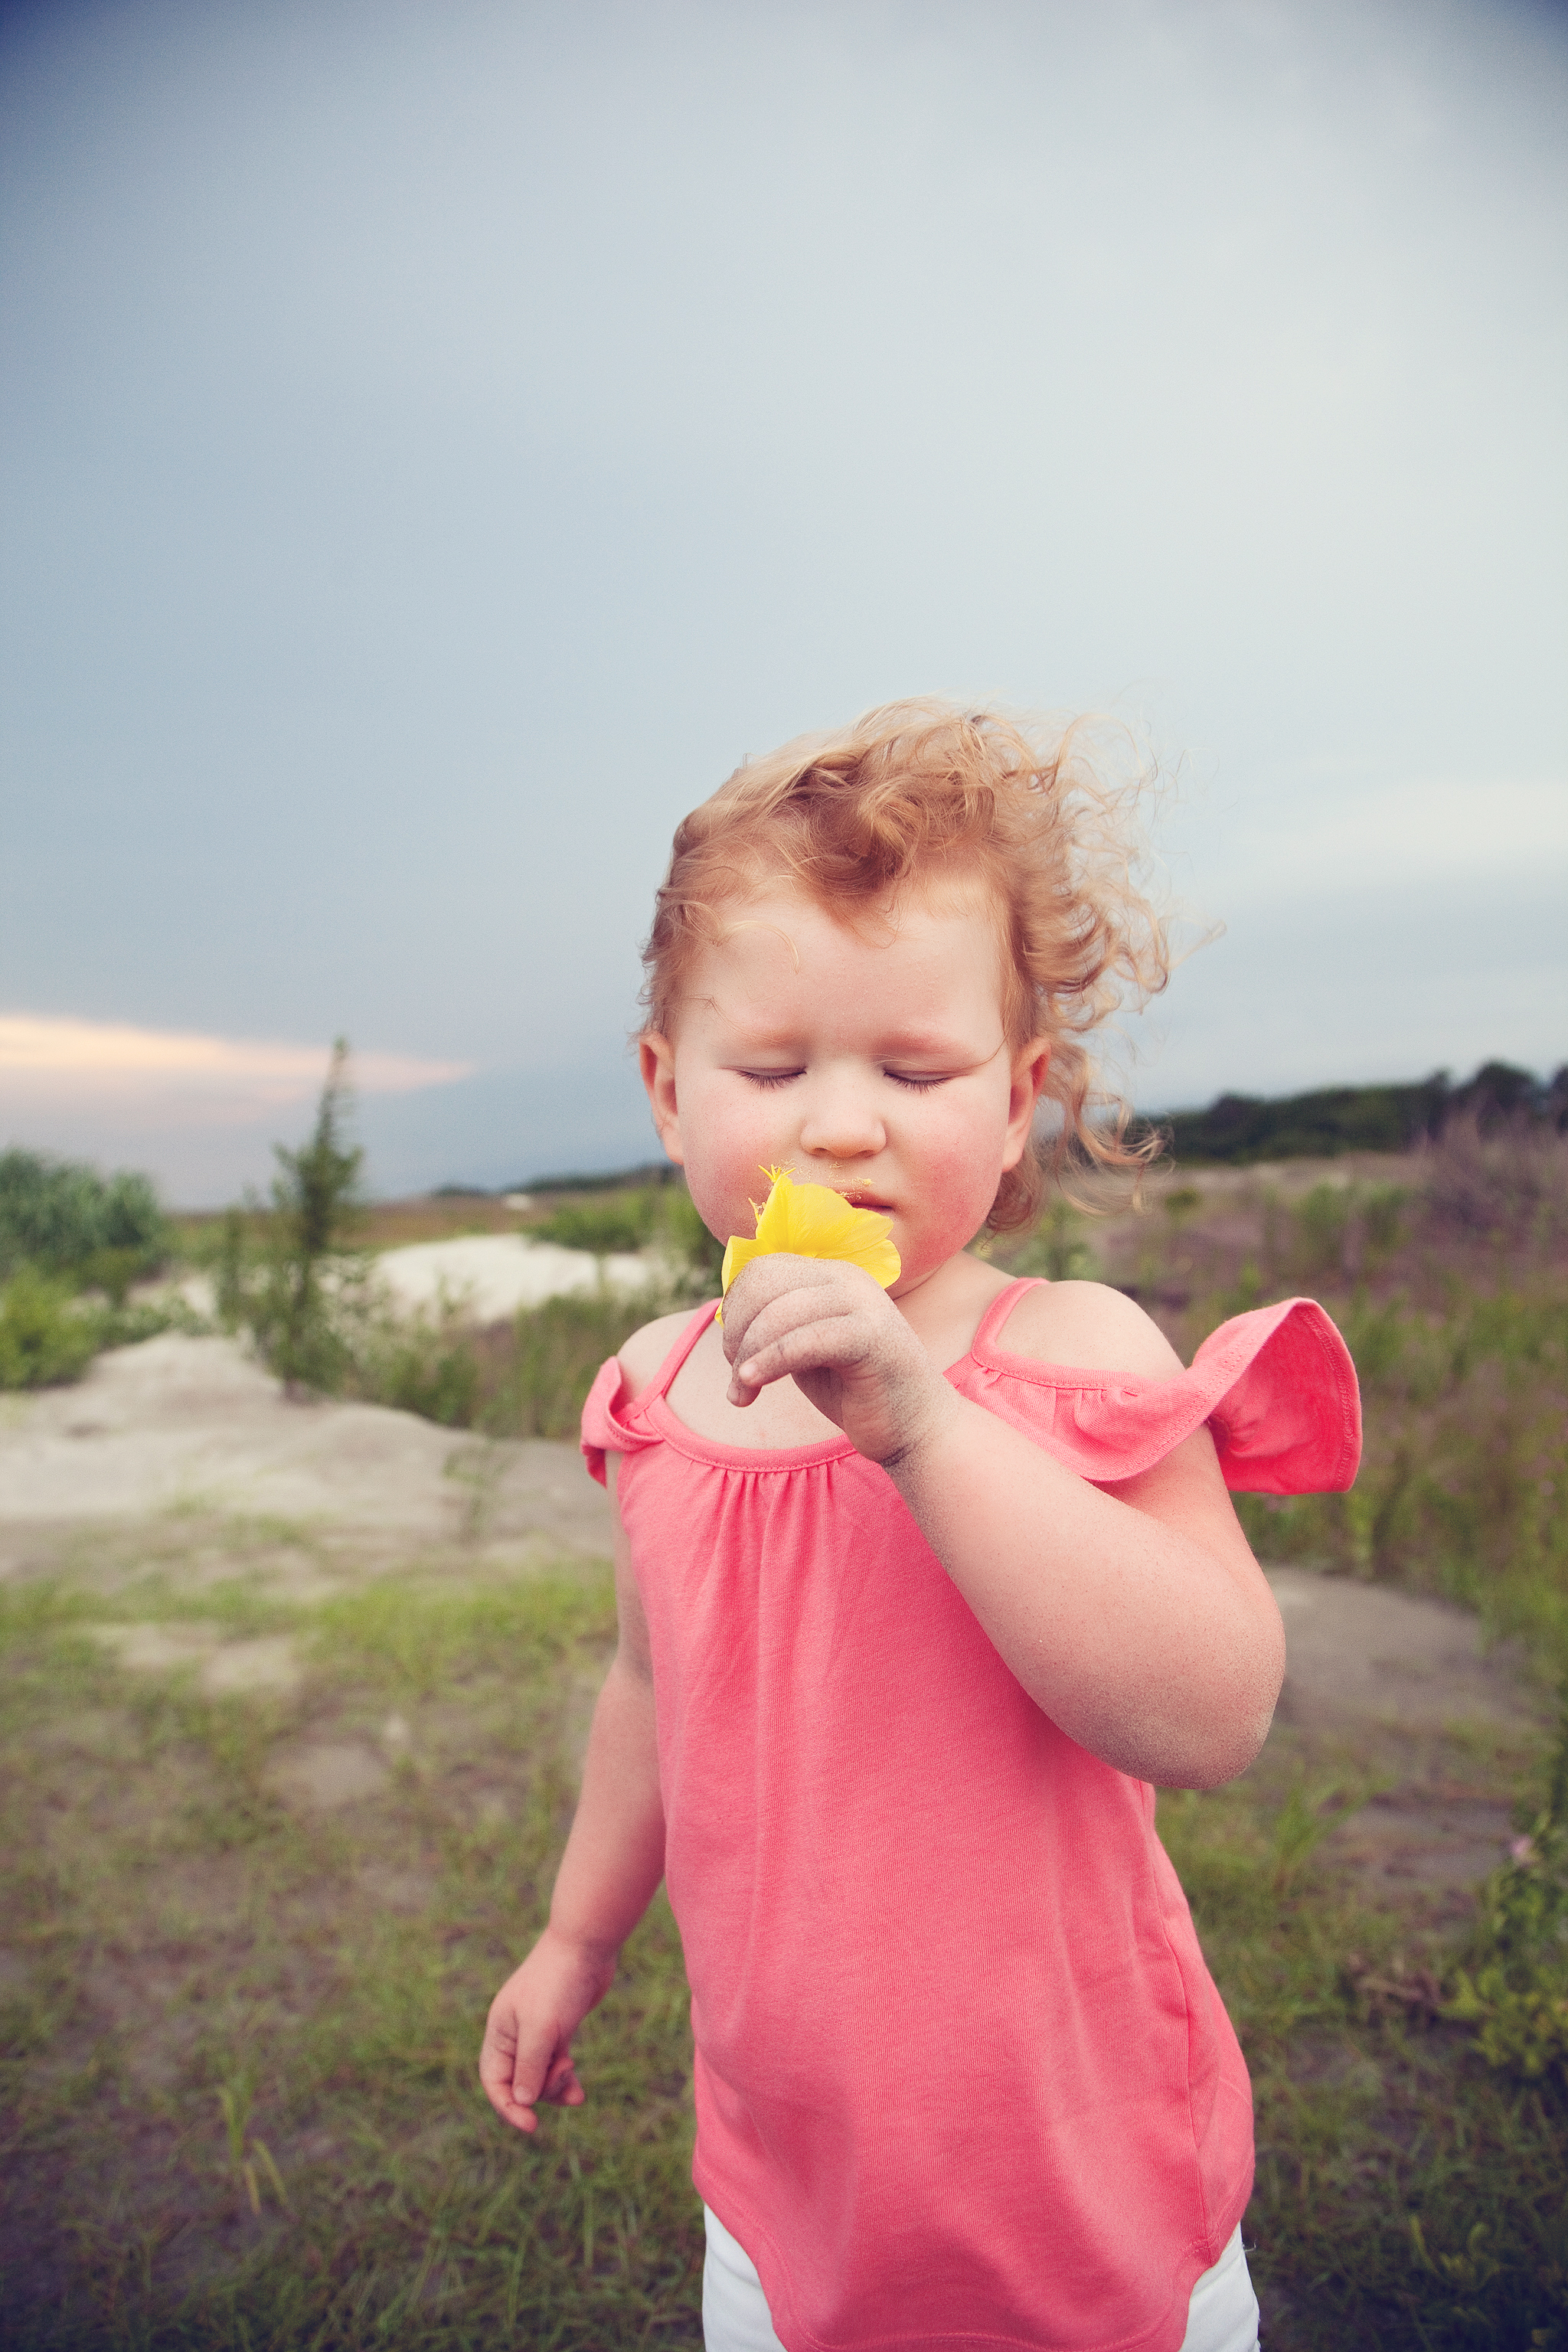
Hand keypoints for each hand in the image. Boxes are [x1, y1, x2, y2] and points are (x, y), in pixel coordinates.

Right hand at [479, 1925, 616, 2133]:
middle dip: (541, 2090)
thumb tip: (522, 2102)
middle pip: (520, 2082)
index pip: (494, 2080)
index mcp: (500, 2031)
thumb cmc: (558, 1983)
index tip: (531, 2126)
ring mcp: (538, 2032)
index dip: (507, 2107)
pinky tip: (578, 2093)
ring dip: (556, 2085)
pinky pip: (556, 2065)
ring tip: (574, 2079)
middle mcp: (515, 2034)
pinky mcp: (559, 2029)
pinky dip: (565, 2078)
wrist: (586, 1945)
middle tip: (565, 2071)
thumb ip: (530, 2066)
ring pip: (540, 2077)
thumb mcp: (541, 2028)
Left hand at [720, 1254, 956, 1467]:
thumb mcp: (805, 1346)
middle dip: (736, 1331)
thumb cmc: (855, 1390)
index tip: (733, 1352)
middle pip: (764, 1282)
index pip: (762, 1267)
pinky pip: (805, 1339)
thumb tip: (726, 1312)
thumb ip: (776, 1323)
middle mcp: (847, 1278)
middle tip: (737, 1375)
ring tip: (742, 1393)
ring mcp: (863, 1303)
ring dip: (746, 1356)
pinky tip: (751, 1386)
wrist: (915, 1427)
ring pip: (779, 1312)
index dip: (734, 1308)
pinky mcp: (872, 1337)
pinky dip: (769, 1362)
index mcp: (831, 1274)